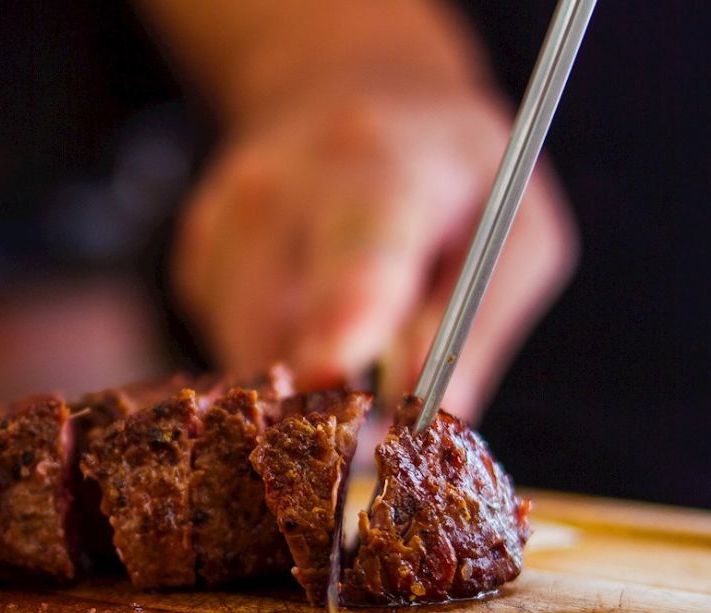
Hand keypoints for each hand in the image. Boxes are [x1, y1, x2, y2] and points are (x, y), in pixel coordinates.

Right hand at [173, 85, 576, 419]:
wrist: (349, 95)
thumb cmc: (451, 178)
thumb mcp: (516, 233)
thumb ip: (480, 326)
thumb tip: (433, 420)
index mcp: (381, 168)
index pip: (356, 247)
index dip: (342, 314)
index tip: (334, 367)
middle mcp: (280, 186)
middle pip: (281, 328)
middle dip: (329, 391)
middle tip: (378, 394)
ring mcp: (222, 220)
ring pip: (247, 354)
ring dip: (303, 376)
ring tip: (352, 327)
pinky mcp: (194, 257)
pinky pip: (227, 347)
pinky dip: (274, 353)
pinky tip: (305, 306)